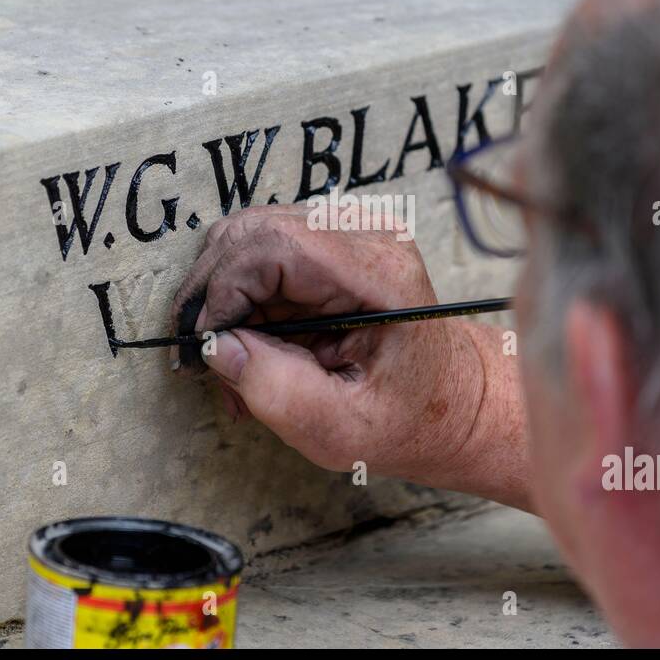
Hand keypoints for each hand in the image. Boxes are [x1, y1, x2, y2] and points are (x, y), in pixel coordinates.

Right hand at [169, 205, 503, 492]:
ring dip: (223, 299)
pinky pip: (262, 253)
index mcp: (380, 272)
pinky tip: (250, 347)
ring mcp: (349, 232)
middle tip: (204, 359)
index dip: (223, 290)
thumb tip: (216, 347)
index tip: (203, 347)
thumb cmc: (411, 419)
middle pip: (252, 231)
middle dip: (213, 294)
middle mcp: (366, 235)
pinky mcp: (333, 244)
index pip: (275, 245)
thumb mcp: (342, 428)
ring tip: (231, 362)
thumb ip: (278, 391)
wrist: (455, 404)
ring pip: (248, 237)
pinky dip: (241, 299)